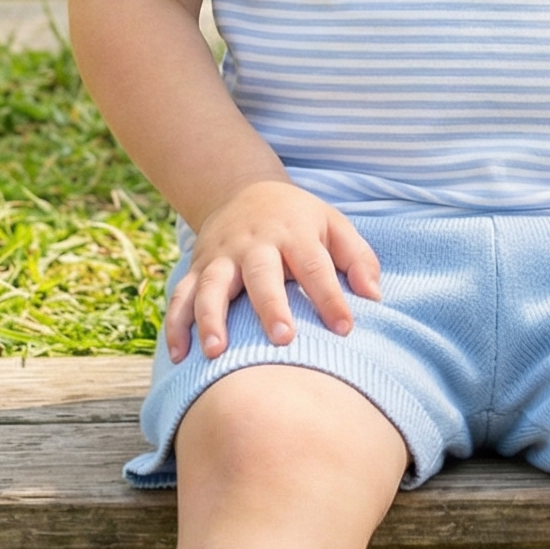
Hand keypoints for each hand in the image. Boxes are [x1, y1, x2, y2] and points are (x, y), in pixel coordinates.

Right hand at [165, 180, 381, 362]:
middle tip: (282, 339)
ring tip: (216, 352)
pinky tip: (179, 356)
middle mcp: (254, 244)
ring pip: (212, 286)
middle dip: (270, 306)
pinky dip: (175, 325)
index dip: (330, 297)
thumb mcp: (333, 224)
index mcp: (294, 233)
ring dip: (211, 318)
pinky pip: (181, 296)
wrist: (243, 192)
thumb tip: (374, 296)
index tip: (344, 329)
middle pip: (261, 274)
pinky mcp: (197, 269)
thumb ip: (358, 258)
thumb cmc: (299, 221)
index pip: (315, 266)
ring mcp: (221, 257)